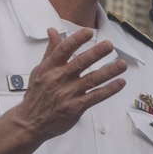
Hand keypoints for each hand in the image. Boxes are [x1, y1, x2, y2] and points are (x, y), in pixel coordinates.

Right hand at [10, 28, 126, 140]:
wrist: (30, 122)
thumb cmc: (36, 95)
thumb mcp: (39, 70)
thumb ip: (51, 50)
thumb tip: (53, 31)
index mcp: (50, 68)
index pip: (64, 49)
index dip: (77, 40)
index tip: (88, 32)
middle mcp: (59, 79)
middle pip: (80, 63)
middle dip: (96, 53)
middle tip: (109, 45)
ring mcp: (68, 94)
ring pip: (91, 79)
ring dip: (109, 71)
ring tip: (122, 64)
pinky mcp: (75, 107)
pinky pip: (95, 96)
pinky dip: (109, 90)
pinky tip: (120, 83)